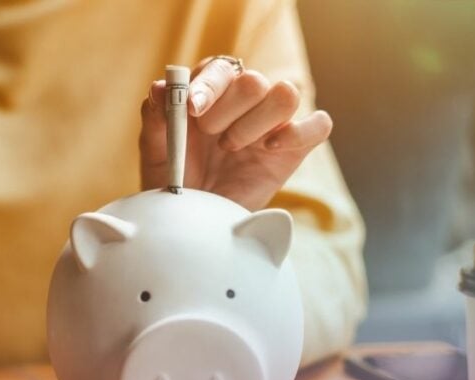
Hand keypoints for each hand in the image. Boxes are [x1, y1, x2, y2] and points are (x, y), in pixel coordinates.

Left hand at [139, 57, 332, 209]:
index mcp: (213, 90)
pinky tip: (267, 148)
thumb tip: (160, 87)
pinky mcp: (295, 147)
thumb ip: (156, 117)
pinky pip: (319, 124)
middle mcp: (246, 100)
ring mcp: (273, 122)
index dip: (209, 85)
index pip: (221, 67)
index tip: (192, 109)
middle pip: (254, 80)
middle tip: (209, 136)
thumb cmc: (173, 178)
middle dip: (227, 110)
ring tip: (231, 147)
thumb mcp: (156, 150)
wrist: (192, 217)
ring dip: (255, 122)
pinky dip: (298, 132)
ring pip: (287, 94)